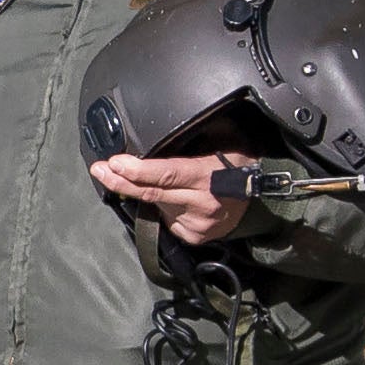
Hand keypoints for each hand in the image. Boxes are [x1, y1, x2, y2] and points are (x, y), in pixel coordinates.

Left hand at [92, 150, 254, 246]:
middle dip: (121, 182)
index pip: (165, 175)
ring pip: (158, 206)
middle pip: (152, 194)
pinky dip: (164, 207)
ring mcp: (197, 224)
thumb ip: (195, 135)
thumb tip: (162, 128)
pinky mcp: (194, 236)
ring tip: (157, 179)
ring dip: (147, 192)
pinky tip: (175, 197)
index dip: (137, 171)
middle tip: (99, 170)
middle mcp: (201, 203)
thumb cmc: (241, 163)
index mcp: (207, 176)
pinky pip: (168, 219)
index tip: (114, 163)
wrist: (265, 198)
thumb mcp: (225, 138)